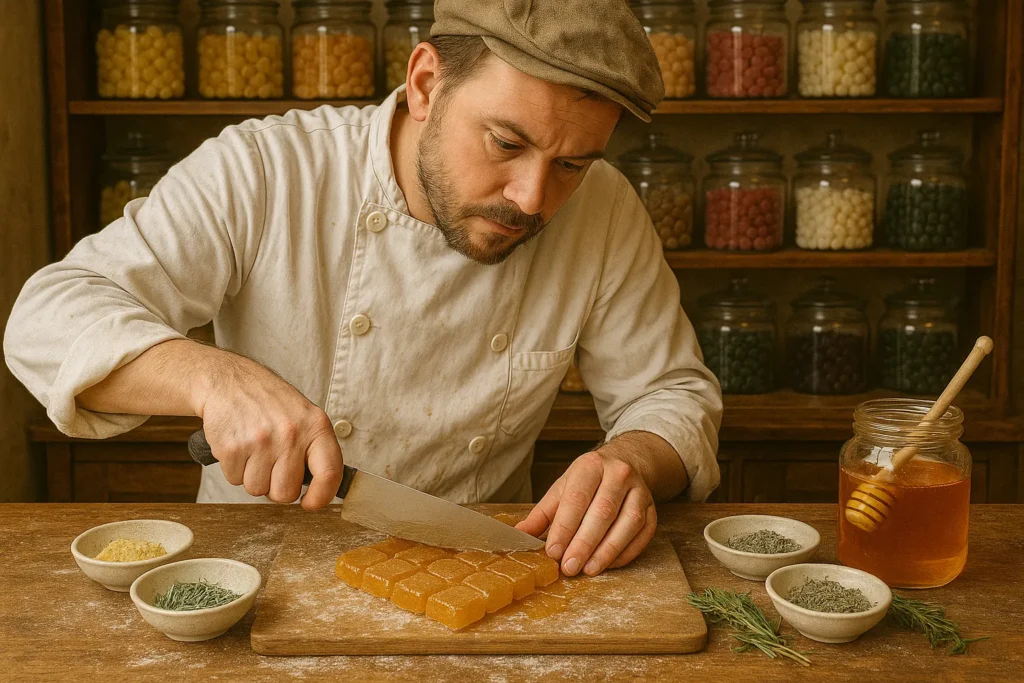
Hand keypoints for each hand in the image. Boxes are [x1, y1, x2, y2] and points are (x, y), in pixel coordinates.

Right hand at [194, 351, 342, 509]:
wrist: (229, 381)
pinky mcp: (232, 448)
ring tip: (254, 450)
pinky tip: (239, 445)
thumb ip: (314, 448)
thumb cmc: (269, 402)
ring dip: (253, 477)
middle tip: (271, 465)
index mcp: (315, 425)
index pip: (330, 472)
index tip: (310, 504)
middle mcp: (291, 434)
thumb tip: (322, 489)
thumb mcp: (304, 415)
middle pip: (286, 493)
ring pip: (257, 490)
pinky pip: (234, 480)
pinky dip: (235, 469)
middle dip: (276, 487)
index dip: (321, 497)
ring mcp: (261, 441)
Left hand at [516, 450, 656, 576]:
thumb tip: (519, 535)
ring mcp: (640, 491)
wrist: (626, 464)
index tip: (553, 551)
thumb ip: (542, 514)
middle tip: (569, 567)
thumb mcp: (562, 489)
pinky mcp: (653, 509)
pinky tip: (609, 564)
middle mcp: (619, 474)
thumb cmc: (589, 482)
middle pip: (602, 512)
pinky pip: (643, 533)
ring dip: (607, 550)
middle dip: (584, 543)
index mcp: (591, 466)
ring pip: (627, 523)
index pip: (577, 498)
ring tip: (588, 569)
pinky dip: (626, 552)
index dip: (564, 527)